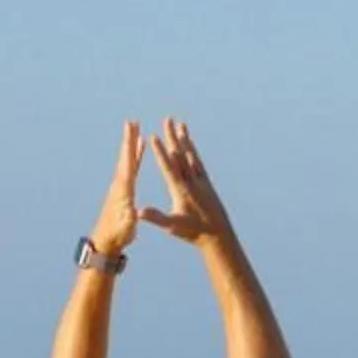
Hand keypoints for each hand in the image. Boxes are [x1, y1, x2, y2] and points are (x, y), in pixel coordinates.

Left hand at [87, 122, 142, 255]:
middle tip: (132, 123)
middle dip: (129, 140)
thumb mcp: (127, 226)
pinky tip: (138, 152)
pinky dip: (135, 158)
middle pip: (126, 157)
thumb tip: (133, 211)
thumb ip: (131, 216)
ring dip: (131, 145)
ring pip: (128, 160)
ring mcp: (121, 186)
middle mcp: (120, 184)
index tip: (133, 131)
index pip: (128, 164)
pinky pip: (131, 168)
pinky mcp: (124, 189)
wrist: (107, 240)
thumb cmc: (118, 234)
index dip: (131, 147)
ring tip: (136, 131)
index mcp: (124, 189)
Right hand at [139, 119, 234, 246]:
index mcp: (181, 191)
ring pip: (191, 156)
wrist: (219, 237)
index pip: (169, 167)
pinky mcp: (208, 184)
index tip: (154, 136)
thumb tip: (138, 212)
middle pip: (180, 155)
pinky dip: (193, 151)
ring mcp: (201, 182)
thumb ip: (156, 217)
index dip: (161, 152)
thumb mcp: (173, 226)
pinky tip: (190, 144)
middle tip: (167, 120)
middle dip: (172, 137)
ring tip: (180, 124)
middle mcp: (192, 183)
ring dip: (185, 139)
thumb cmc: (194, 233)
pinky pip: (199, 163)